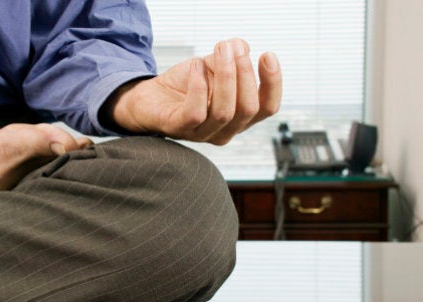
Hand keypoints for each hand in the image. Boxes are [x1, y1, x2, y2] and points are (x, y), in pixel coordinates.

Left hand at [109, 38, 281, 144]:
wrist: (149, 97)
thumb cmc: (184, 85)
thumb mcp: (212, 66)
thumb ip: (229, 57)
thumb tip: (242, 46)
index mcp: (239, 117)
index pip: (267, 107)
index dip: (272, 83)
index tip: (267, 55)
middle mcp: (225, 130)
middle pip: (248, 108)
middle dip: (244, 73)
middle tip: (232, 47)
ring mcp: (202, 133)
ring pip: (225, 112)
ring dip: (226, 76)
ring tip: (220, 49)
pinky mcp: (179, 129)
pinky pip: (195, 112)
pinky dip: (198, 86)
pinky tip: (196, 66)